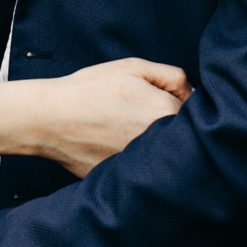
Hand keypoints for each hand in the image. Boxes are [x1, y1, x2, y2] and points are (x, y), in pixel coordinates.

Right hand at [34, 56, 189, 176]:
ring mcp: (141, 164)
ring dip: (156, 146)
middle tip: (143, 116)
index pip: (196, 114)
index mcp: (164, 112)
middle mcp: (158, 143)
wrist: (50, 118)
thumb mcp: (133, 67)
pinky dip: (135, 161)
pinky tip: (113, 146)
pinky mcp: (124, 178)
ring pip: (163, 156)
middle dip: (172, 128)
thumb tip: (193, 94)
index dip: (184, 105)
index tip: (167, 102)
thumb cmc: (90, 89)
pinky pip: (141, 170)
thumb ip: (172, 76)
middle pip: (183, 138)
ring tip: (126, 130)